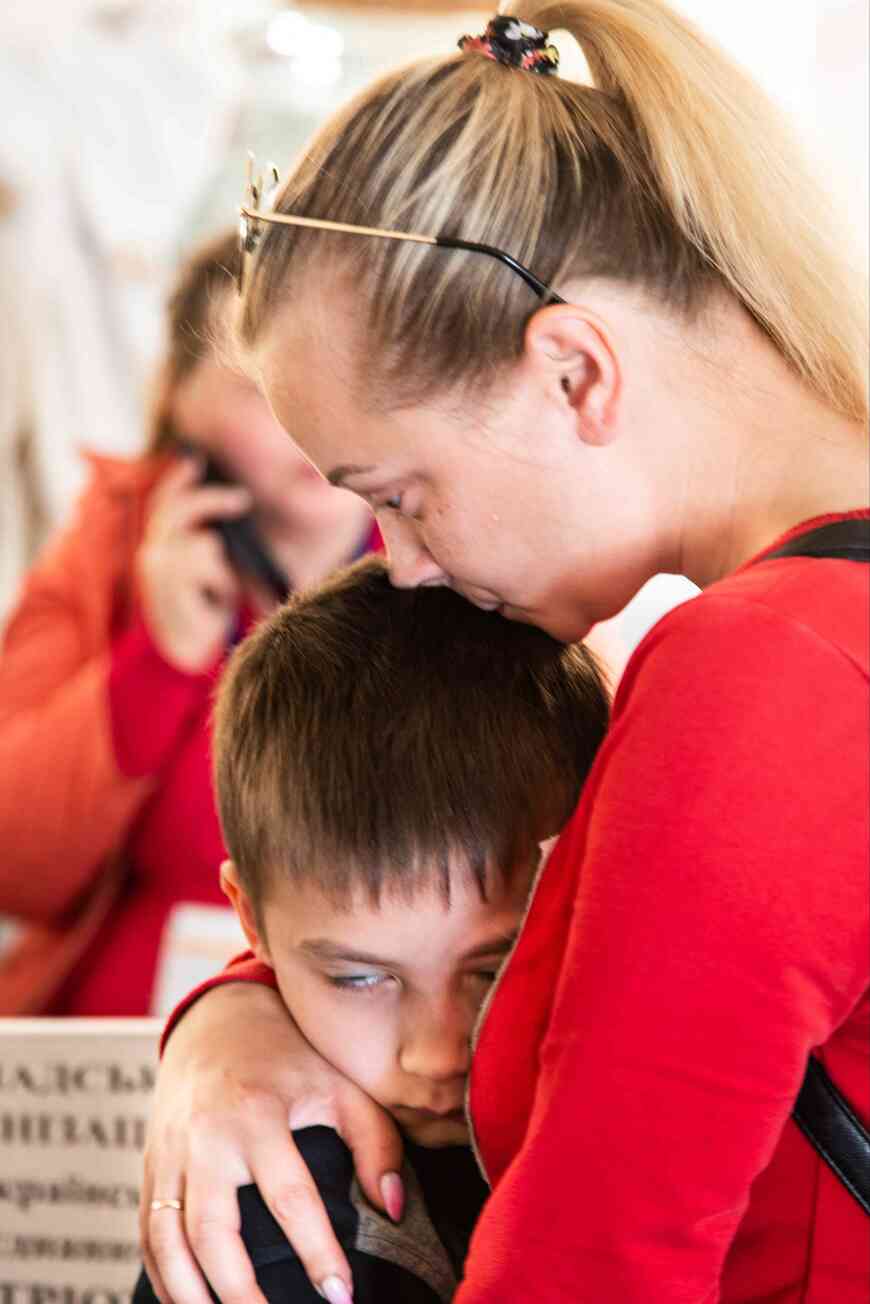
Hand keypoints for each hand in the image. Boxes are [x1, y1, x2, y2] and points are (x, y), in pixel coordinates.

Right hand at [138, 458, 250, 671]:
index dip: (178, 481)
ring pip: (203, 544)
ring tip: (217, 594)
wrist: (187, 658)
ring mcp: (159, 569)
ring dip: (220, 568)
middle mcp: (153, 554)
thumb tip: (232, 509)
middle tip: (241, 500)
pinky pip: (207, 565)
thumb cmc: (204, 614)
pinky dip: (218, 582)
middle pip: (179, 511)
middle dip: (211, 501)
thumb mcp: (208, 572)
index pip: (165, 504)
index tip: (196, 462)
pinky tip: (211, 603)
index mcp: (161, 548)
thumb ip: (209, 543)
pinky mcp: (170, 584)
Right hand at [141, 980, 403, 1303]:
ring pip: (168, 1240)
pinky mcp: (152, 1164)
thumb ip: (376, 1143)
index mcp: (257, 1112)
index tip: (340, 1297)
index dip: (317, 1252)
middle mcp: (206, 1136)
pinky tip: (190, 1303)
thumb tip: (393, 1208)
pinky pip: (148, 1232)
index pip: (289, 1197)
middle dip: (241, 1292)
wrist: (218, 1018)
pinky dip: (163, 1276)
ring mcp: (171, 1152)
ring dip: (191, 1295)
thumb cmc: (291, 1054)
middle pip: (214, 1231)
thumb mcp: (341, 1084)